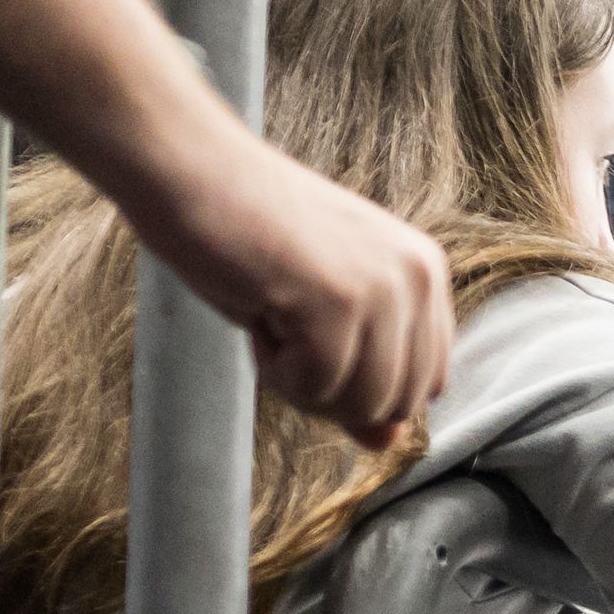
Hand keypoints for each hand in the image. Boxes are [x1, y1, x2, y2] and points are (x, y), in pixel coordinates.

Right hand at [118, 131, 458, 445]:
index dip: (361, 386)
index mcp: (426, 274)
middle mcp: (419, 278)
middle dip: (330, 391)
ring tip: (272, 311)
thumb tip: (387, 445)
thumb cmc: (245, 234)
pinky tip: (258, 307)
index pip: (424, 385)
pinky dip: (272, 368)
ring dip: (299, 381)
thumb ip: (364, 375)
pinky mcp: (339, 301)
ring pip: (359, 405)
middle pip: (395, 406)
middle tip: (284, 326)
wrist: (187, 168)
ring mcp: (383, 289)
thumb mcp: (319, 312)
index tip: (312, 336)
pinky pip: (315, 387)